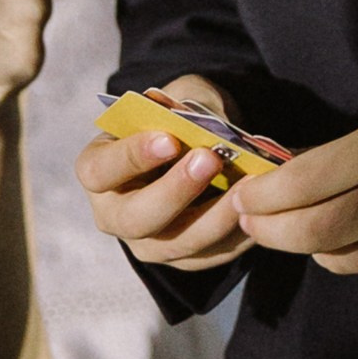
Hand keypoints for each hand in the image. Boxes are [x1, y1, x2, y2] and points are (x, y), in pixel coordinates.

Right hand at [75, 76, 254, 269]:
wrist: (196, 148)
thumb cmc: (176, 120)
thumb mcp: (175, 99)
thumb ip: (183, 106)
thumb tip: (199, 119)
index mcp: (98, 170)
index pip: (101, 170)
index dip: (131, 157)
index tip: (168, 139)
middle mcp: (115, 214)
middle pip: (136, 218)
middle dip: (175, 191)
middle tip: (209, 160)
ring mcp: (148, 243)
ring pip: (177, 243)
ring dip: (214, 217)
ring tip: (245, 187)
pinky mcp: (184, 259)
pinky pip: (211, 255)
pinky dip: (237, 233)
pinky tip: (259, 209)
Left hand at [231, 105, 357, 287]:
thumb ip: (338, 156)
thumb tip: (276, 175)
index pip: (306, 180)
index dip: (264, 193)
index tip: (243, 194)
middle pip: (313, 230)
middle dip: (270, 229)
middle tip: (250, 220)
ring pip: (337, 258)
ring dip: (309, 244)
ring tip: (301, 226)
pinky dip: (350, 257)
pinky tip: (355, 237)